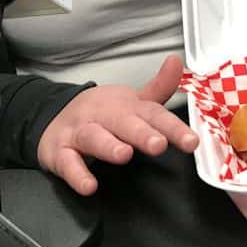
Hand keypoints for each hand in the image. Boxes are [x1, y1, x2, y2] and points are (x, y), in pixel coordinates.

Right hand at [36, 54, 198, 195]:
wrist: (55, 115)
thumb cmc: (102, 112)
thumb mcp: (133, 100)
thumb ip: (159, 87)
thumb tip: (177, 61)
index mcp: (127, 106)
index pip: (153, 114)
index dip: (174, 128)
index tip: (191, 141)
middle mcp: (104, 116)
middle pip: (124, 122)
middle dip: (142, 133)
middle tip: (158, 144)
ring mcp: (80, 132)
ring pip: (94, 137)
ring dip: (109, 146)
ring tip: (124, 154)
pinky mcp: (60, 151)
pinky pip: (68, 162)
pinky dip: (77, 174)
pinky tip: (89, 185)